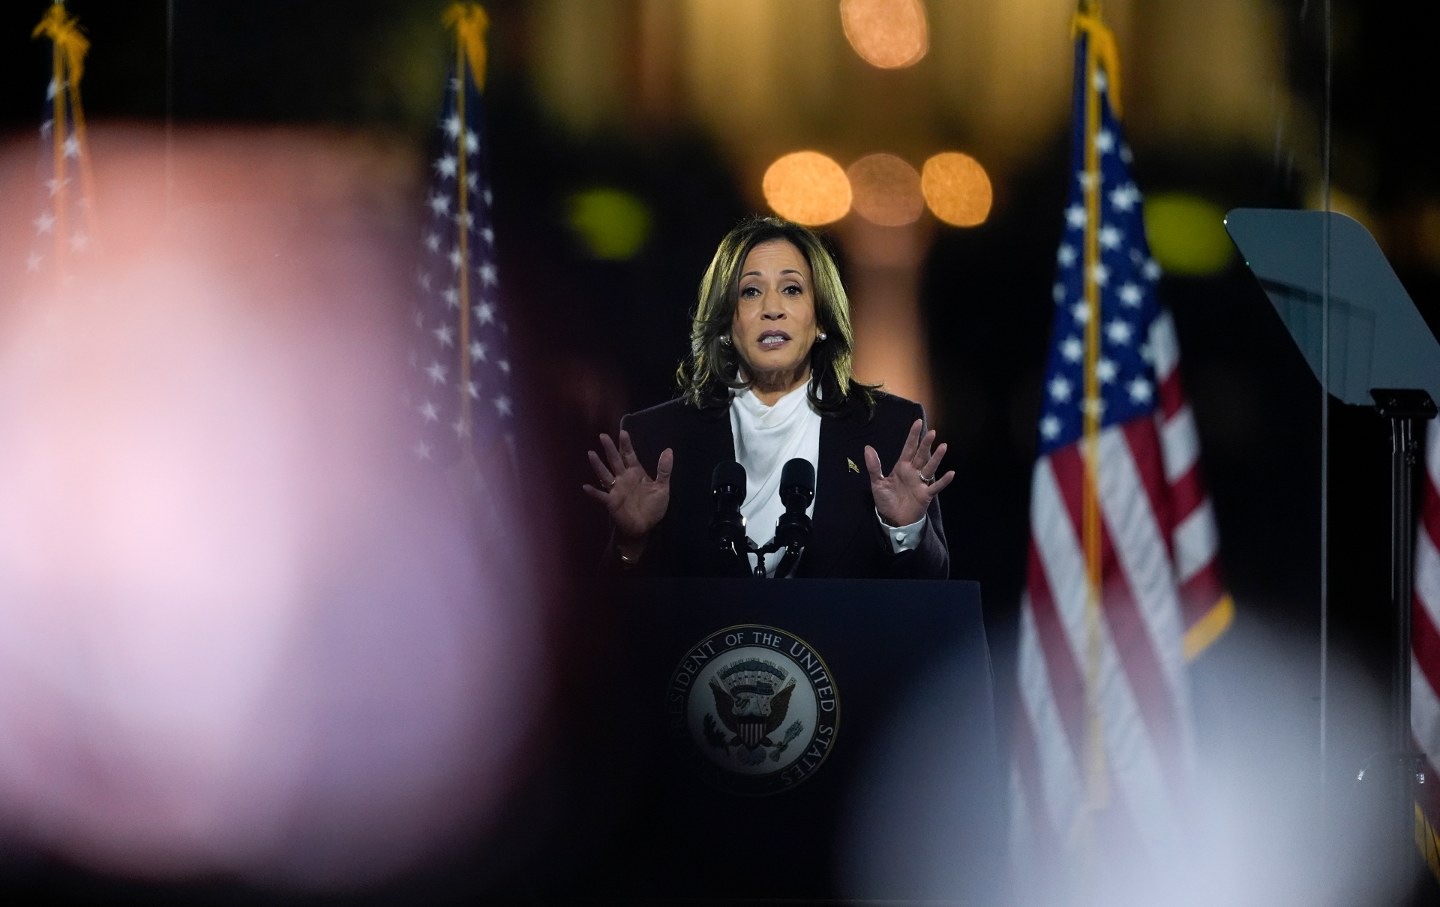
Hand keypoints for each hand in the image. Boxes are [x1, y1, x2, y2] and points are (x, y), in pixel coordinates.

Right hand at [582, 429, 672, 553]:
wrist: (645, 527)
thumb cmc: (653, 507)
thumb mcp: (662, 488)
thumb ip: (664, 470)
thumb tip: (668, 450)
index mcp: (635, 473)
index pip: (629, 455)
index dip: (626, 444)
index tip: (623, 432)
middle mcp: (623, 478)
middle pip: (615, 460)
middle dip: (610, 448)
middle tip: (603, 435)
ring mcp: (616, 490)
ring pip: (605, 474)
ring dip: (598, 465)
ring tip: (591, 454)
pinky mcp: (611, 502)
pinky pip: (601, 496)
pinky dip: (594, 492)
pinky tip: (585, 486)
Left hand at [864, 418, 953, 527]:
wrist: (892, 519)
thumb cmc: (886, 500)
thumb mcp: (877, 483)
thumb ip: (873, 466)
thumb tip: (867, 448)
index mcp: (902, 467)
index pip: (909, 448)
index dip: (913, 436)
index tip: (918, 422)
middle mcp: (913, 472)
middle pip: (921, 455)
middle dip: (926, 444)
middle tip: (931, 432)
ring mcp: (920, 483)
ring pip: (930, 467)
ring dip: (936, 458)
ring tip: (943, 446)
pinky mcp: (925, 495)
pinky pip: (936, 486)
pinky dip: (944, 481)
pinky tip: (951, 473)